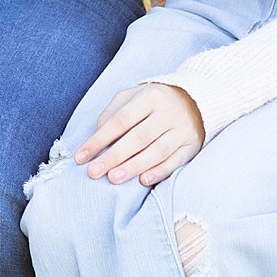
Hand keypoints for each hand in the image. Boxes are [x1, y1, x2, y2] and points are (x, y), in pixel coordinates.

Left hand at [74, 83, 205, 185]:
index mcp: (149, 96)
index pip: (120, 120)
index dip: (99, 139)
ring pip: (157, 151)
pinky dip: (160, 171)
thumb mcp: (132, 96)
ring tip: (113, 178)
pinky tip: (143, 180)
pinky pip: (176, 161)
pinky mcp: (191, 145)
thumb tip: (98, 134)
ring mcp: (182, 129)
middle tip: (94, 172)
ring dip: (134, 166)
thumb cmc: (154, 101)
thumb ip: (113, 112)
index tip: (81, 156)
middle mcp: (167, 112)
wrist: (195, 100)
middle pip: (138, 137)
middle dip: (114, 156)